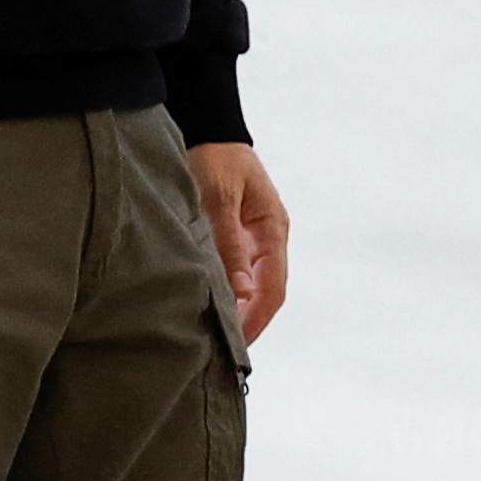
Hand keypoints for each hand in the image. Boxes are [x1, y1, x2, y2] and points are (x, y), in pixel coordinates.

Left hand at [188, 138, 289, 344]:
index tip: (238, 343)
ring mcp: (252, 240)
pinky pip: (235, 274)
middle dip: (248, 323)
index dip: (258, 318)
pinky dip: (225, 294)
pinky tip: (207, 307)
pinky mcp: (235, 238)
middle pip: (265, 294)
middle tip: (222, 353)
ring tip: (213, 337)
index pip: (273, 288)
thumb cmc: (213, 156)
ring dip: (236, 311)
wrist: (207, 127)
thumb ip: (228, 242)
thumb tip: (240, 290)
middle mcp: (267, 239)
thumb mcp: (218, 196)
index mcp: (273, 229)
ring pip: (250, 287)